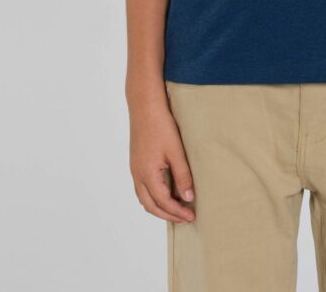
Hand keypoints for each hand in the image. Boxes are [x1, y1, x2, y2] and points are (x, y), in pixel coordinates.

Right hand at [129, 99, 195, 223]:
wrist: (145, 106)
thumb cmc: (161, 126)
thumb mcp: (176, 151)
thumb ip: (182, 176)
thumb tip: (188, 198)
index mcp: (147, 174)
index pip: (163, 203)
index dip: (177, 212)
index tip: (191, 216)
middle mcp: (137, 175)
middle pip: (150, 206)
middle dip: (167, 214)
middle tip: (185, 218)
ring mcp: (134, 169)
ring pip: (144, 198)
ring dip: (159, 207)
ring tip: (176, 208)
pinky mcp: (135, 163)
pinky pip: (142, 188)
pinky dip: (153, 196)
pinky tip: (165, 191)